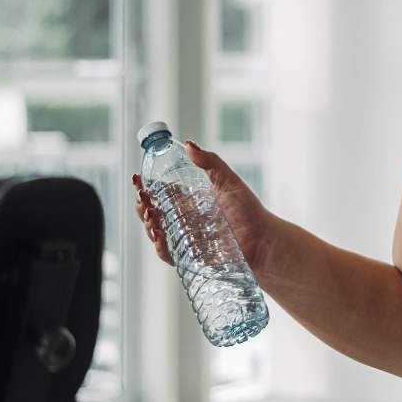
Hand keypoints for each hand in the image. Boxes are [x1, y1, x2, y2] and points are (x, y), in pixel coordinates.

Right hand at [132, 140, 278, 279]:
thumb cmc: (250, 211)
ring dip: (147, 223)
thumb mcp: (229, 182)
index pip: (161, 193)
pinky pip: (169, 254)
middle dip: (142, 205)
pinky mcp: (190, 257)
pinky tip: (158, 236)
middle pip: (153, 213)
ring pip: (156, 232)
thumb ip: (211, 163)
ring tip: (149, 213)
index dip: (146, 186)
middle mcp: (185, 221)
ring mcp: (186, 239)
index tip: (137, 178)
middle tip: (142, 197)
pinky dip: (159, 246)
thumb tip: (188, 144)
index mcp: (191, 202)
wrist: (264, 240)